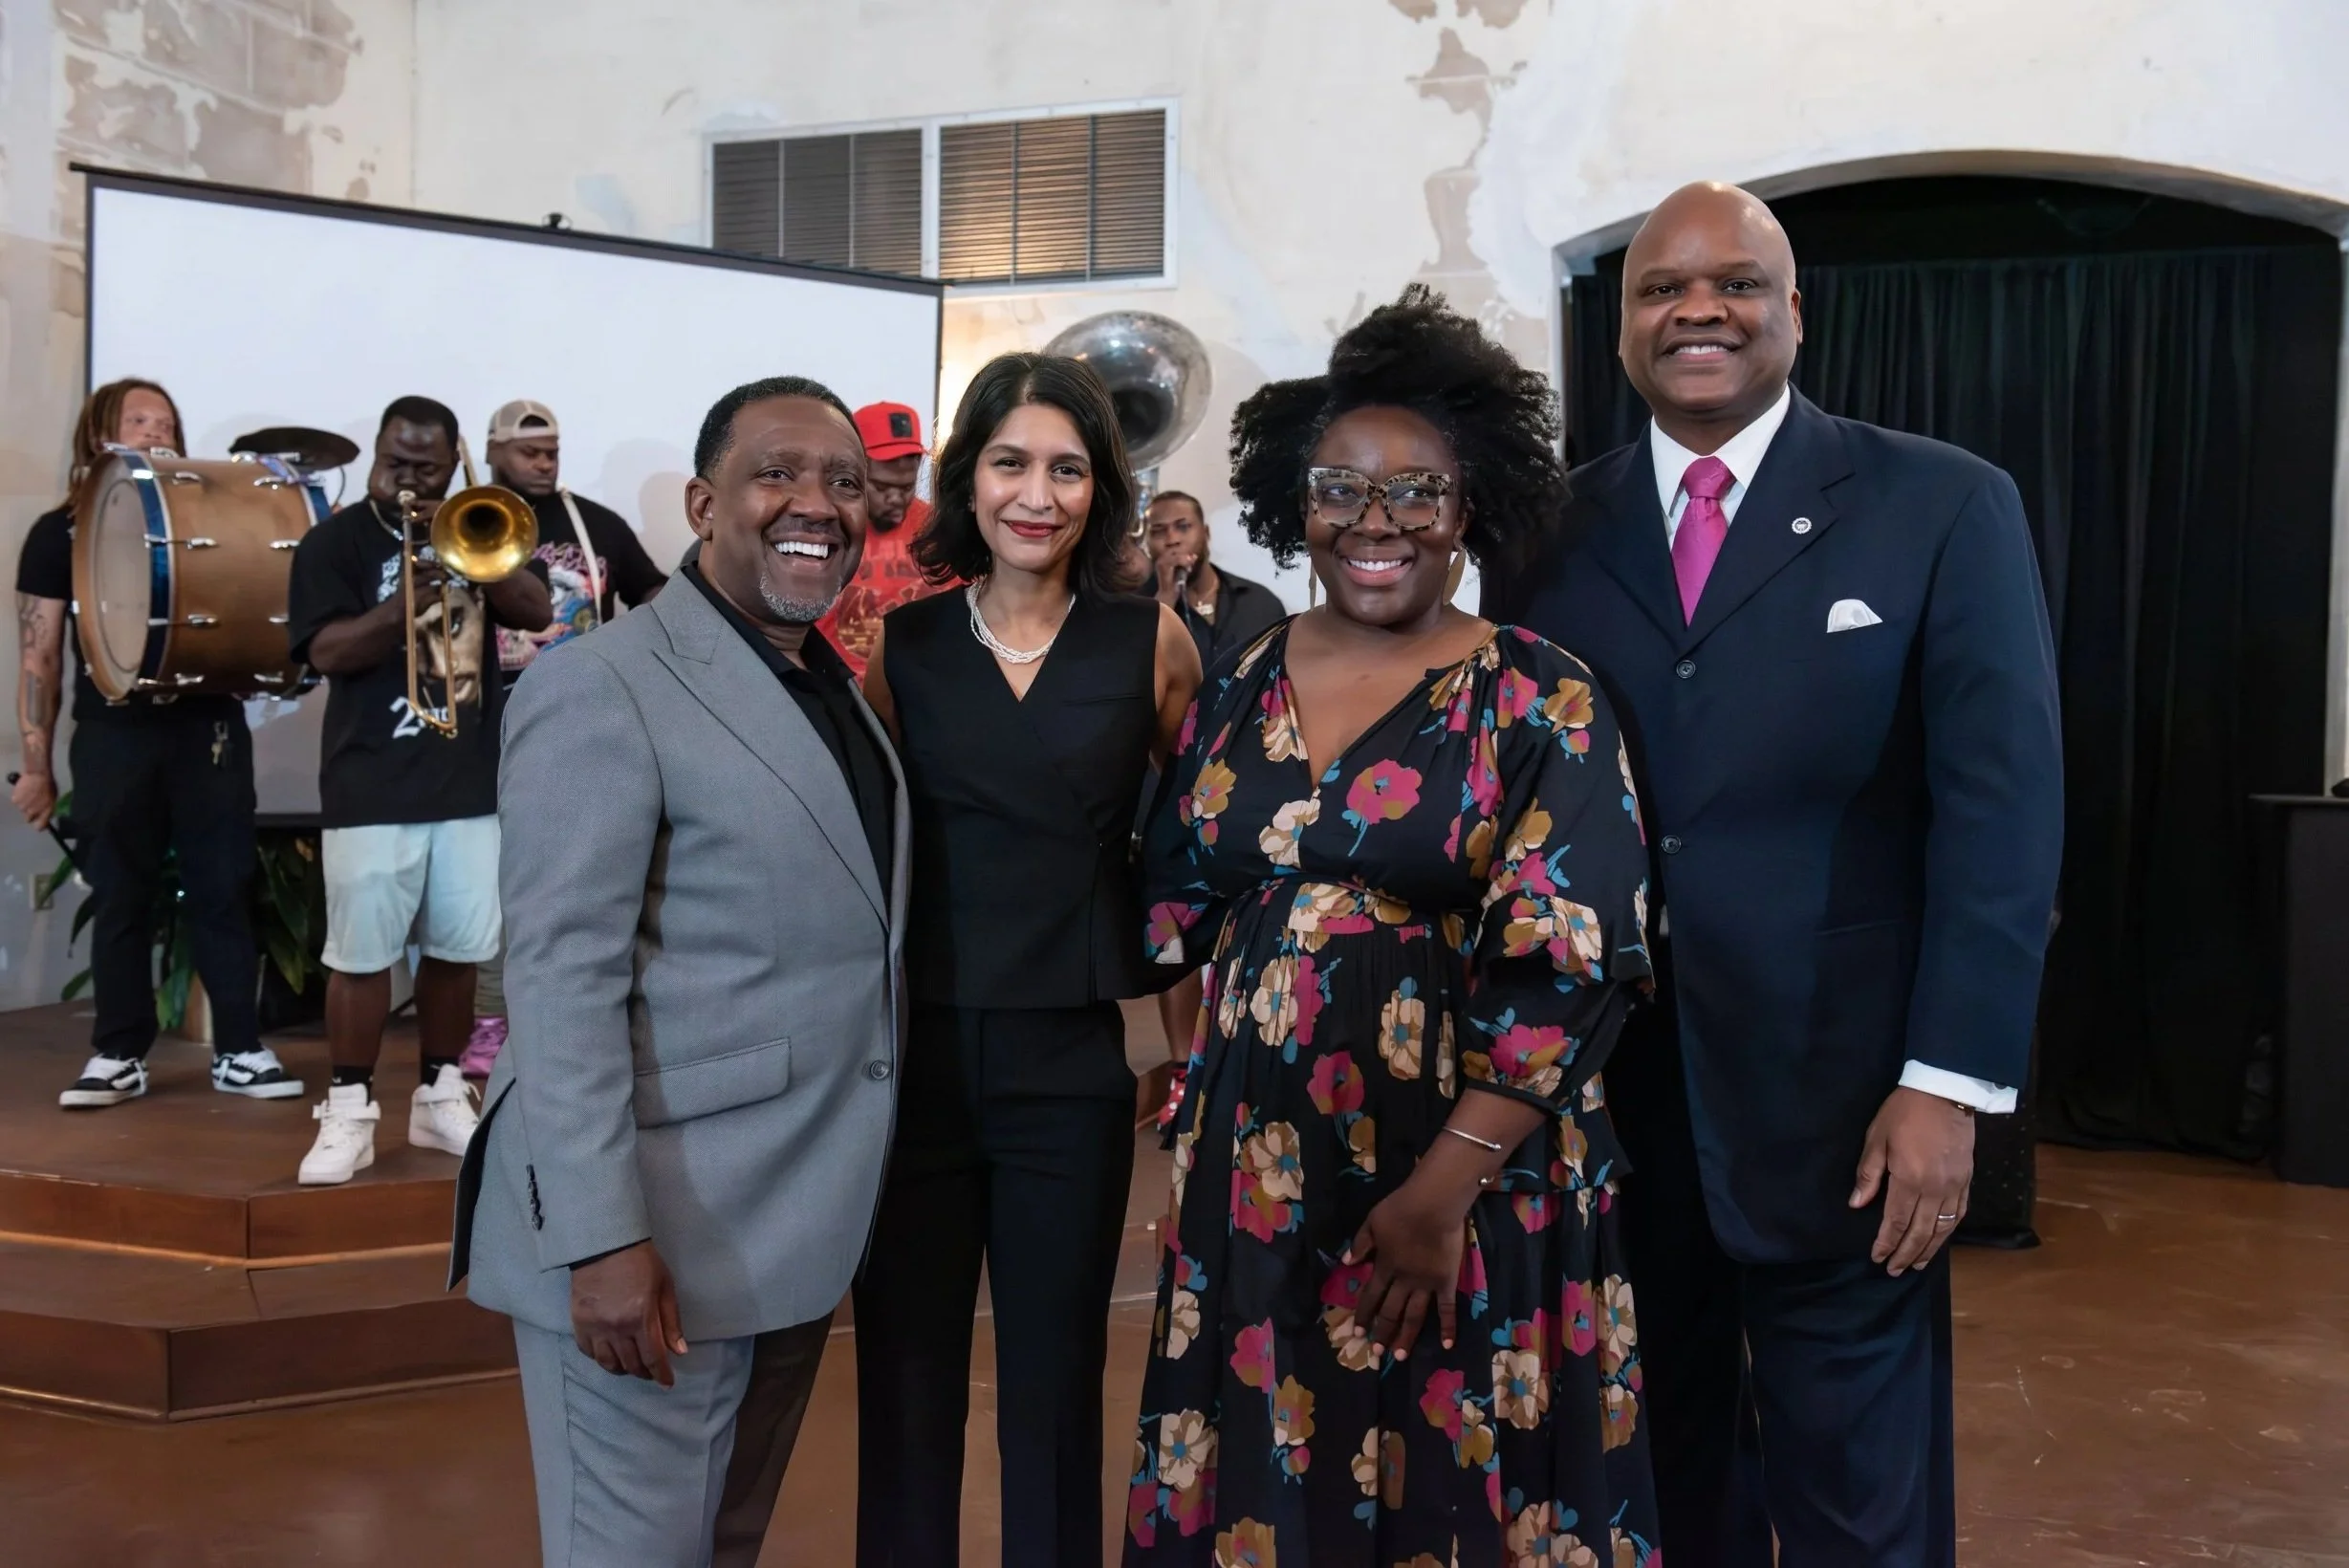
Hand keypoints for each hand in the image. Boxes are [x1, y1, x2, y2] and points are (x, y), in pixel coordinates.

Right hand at [12, 768, 54, 830]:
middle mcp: (34, 812)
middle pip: (28, 819)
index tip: (39, 823)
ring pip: (22, 810)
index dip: (39, 826)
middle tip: (33, 805)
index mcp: (45, 812)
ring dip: (24, 805)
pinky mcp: (15, 801)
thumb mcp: (53, 799)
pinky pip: (16, 802)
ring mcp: (23, 807)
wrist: (38, 775)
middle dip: (30, 814)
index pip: (40, 826)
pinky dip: (19, 798)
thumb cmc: (49, 785)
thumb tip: (46, 815)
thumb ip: (48, 809)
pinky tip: (23, 792)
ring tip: (28, 795)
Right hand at [569, 1239, 687, 1384]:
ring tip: (631, 1365)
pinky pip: (588, 1352)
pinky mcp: (578, 1323)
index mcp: (641, 1318)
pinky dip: (601, 1358)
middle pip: (631, 1364)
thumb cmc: (642, 1263)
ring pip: (608, 1364)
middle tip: (651, 1370)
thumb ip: (671, 1322)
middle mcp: (616, 1327)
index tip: (667, 1383)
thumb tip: (679, 1351)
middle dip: (645, 1372)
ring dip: (622, 1369)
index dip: (661, 1375)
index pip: (653, 1358)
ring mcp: (595, 1327)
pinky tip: (610, 1353)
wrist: (605, 1244)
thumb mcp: (665, 1288)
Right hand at [1151, 548, 1196, 604]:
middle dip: (1186, 554)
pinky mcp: (1163, 566)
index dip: (1185, 552)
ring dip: (1185, 558)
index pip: (1174, 550)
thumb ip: (1186, 563)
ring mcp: (1161, 562)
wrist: (1168, 595)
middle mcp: (1160, 559)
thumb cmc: (1175, 584)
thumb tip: (1195, 556)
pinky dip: (1183, 561)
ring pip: (1175, 554)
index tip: (1194, 556)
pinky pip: (1175, 559)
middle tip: (1194, 558)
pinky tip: (1188, 568)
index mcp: (1163, 559)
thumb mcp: (1181, 571)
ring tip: (1191, 562)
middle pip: (1175, 550)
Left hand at [1347, 1179, 1470, 1362]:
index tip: (1357, 1332)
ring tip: (1400, 1356)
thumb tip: (1347, 1263)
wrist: (1433, 1203)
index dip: (1364, 1314)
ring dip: (1406, 1337)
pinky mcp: (1447, 1281)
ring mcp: (1426, 1283)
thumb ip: (1361, 1243)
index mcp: (1385, 1266)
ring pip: (1415, 1316)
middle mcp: (1404, 1280)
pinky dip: (1448, 1327)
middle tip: (1376, 1352)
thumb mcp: (1373, 1221)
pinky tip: (1447, 1344)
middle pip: (1391, 1311)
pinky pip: (1447, 1308)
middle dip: (1382, 1332)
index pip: (1370, 1296)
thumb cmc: (1402, 1208)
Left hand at [1849, 1086, 1974, 1275]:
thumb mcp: (1876, 1138)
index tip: (1877, 1257)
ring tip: (1916, 1264)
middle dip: (1906, 1253)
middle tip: (1894, 1270)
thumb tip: (1857, 1203)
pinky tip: (1941, 1239)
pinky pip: (1960, 1212)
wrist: (1945, 1091)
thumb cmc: (1904, 1112)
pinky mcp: (1968, 1179)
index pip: (1897, 1221)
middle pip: (1921, 1231)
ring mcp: (1955, 1185)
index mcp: (1910, 1179)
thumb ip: (1868, 1173)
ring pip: (1944, 1227)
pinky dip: (1949, 1230)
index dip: (1886, 1242)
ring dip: (1929, 1249)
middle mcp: (1935, 1188)